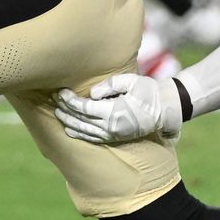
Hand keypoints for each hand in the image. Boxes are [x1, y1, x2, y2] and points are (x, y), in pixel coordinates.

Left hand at [55, 74, 183, 144]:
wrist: (165, 109)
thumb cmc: (149, 92)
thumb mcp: (131, 81)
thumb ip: (110, 85)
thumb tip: (91, 94)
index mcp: (114, 112)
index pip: (84, 108)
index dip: (70, 101)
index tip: (61, 92)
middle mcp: (111, 127)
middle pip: (81, 120)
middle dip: (65, 110)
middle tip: (54, 100)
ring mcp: (113, 135)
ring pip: (84, 132)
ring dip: (69, 123)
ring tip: (58, 114)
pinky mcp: (115, 138)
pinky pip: (92, 138)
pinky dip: (79, 135)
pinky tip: (70, 130)